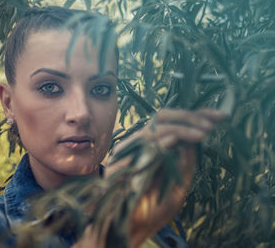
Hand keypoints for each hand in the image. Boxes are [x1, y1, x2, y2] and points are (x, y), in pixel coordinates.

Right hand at [108, 108, 225, 246]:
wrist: (132, 228)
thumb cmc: (155, 208)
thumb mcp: (179, 181)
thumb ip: (185, 159)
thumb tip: (196, 135)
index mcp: (153, 147)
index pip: (173, 123)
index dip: (196, 116)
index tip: (220, 116)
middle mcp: (140, 144)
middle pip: (163, 116)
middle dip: (190, 116)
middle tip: (212, 123)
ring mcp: (130, 148)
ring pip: (158, 125)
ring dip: (184, 126)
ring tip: (204, 132)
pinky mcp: (123, 156)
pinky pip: (147, 141)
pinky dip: (168, 137)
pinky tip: (186, 139)